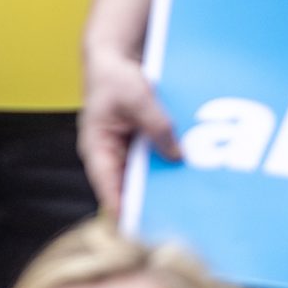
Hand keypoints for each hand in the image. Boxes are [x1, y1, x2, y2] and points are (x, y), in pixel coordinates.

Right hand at [81, 44, 178, 214]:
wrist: (115, 59)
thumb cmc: (114, 78)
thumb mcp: (137, 98)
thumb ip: (157, 126)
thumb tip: (177, 155)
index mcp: (97, 147)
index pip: (106, 186)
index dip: (121, 208)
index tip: (138, 229)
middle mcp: (110, 156)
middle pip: (127, 190)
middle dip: (147, 205)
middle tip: (172, 226)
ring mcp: (125, 154)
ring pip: (142, 180)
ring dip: (161, 189)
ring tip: (186, 209)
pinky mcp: (140, 147)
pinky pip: (154, 165)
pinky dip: (169, 171)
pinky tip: (190, 181)